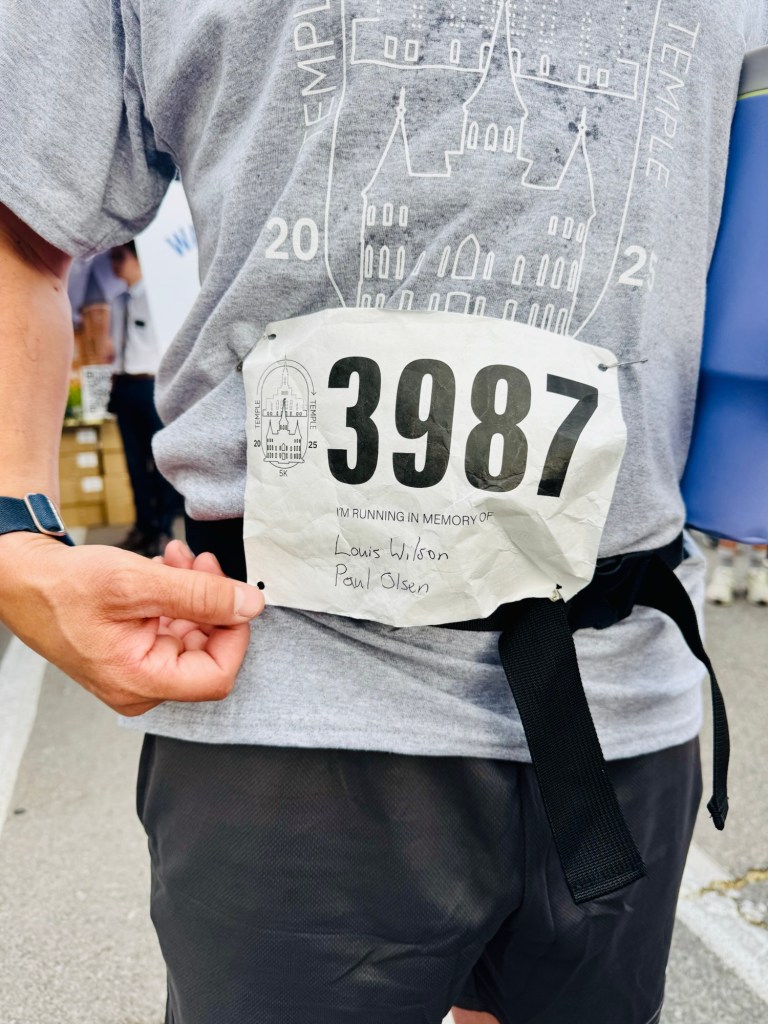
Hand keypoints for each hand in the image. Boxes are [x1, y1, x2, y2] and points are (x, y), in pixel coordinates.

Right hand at [0, 533, 263, 715]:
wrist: (24, 581)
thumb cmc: (63, 588)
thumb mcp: (137, 583)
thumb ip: (199, 595)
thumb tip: (249, 604)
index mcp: (141, 681)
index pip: (218, 674)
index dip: (235, 632)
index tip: (234, 595)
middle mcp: (141, 686)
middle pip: (207, 651)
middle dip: (212, 601)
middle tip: (202, 562)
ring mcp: (138, 672)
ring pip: (192, 634)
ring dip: (194, 592)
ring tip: (179, 559)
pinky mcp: (135, 654)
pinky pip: (173, 628)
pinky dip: (176, 597)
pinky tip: (165, 570)